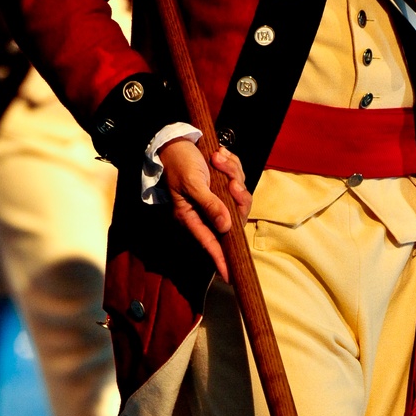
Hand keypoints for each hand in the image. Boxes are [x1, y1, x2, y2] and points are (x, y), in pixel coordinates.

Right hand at [158, 140, 251, 280]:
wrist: (176, 139)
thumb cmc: (178, 162)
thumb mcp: (192, 183)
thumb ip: (210, 204)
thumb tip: (225, 226)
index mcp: (191, 216)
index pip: (210, 243)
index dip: (220, 259)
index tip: (230, 276)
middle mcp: (205, 211)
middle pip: (234, 217)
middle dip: (237, 197)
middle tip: (232, 182)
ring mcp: (216, 198)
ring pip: (238, 196)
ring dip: (233, 174)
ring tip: (218, 158)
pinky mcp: (223, 185)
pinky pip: (238, 180)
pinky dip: (233, 166)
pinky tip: (220, 155)